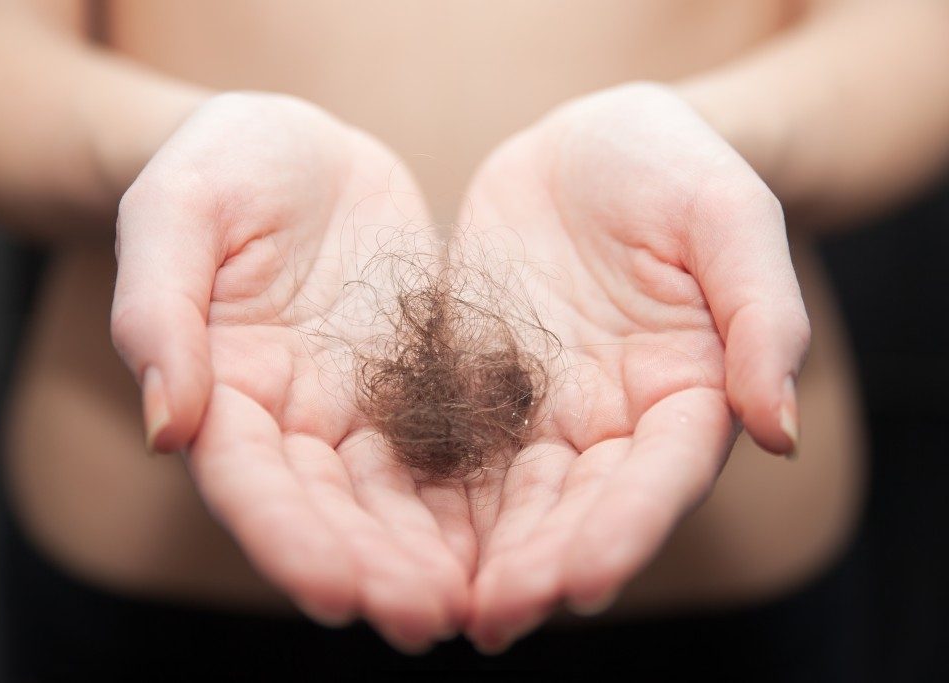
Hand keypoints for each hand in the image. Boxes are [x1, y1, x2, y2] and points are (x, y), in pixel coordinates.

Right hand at [110, 92, 470, 651]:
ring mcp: (358, 407)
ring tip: (478, 605)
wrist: (298, 149)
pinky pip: (452, 447)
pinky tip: (520, 535)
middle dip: (375, 569)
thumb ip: (159, 312)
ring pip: (396, 498)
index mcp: (223, 387)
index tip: (334, 594)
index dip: (288, 539)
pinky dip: (478, 496)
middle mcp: (292, 418)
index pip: (249, 481)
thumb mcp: (177, 214)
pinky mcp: (419, 383)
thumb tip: (167, 426)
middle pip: (331, 510)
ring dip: (431, 555)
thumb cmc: (219, 168)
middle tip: (426, 621)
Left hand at [457, 83, 809, 651]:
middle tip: (495, 617)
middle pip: (580, 507)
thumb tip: (778, 428)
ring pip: (512, 499)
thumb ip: (762, 315)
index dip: (625, 529)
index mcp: (685, 391)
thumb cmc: (677, 168)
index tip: (581, 581)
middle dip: (540, 565)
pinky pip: (451, 448)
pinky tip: (388, 534)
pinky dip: (426, 497)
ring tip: (438, 607)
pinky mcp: (478, 386)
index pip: (660, 475)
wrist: (592, 144)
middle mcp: (612, 419)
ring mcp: (542, 408)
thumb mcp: (730, 216)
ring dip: (479, 556)